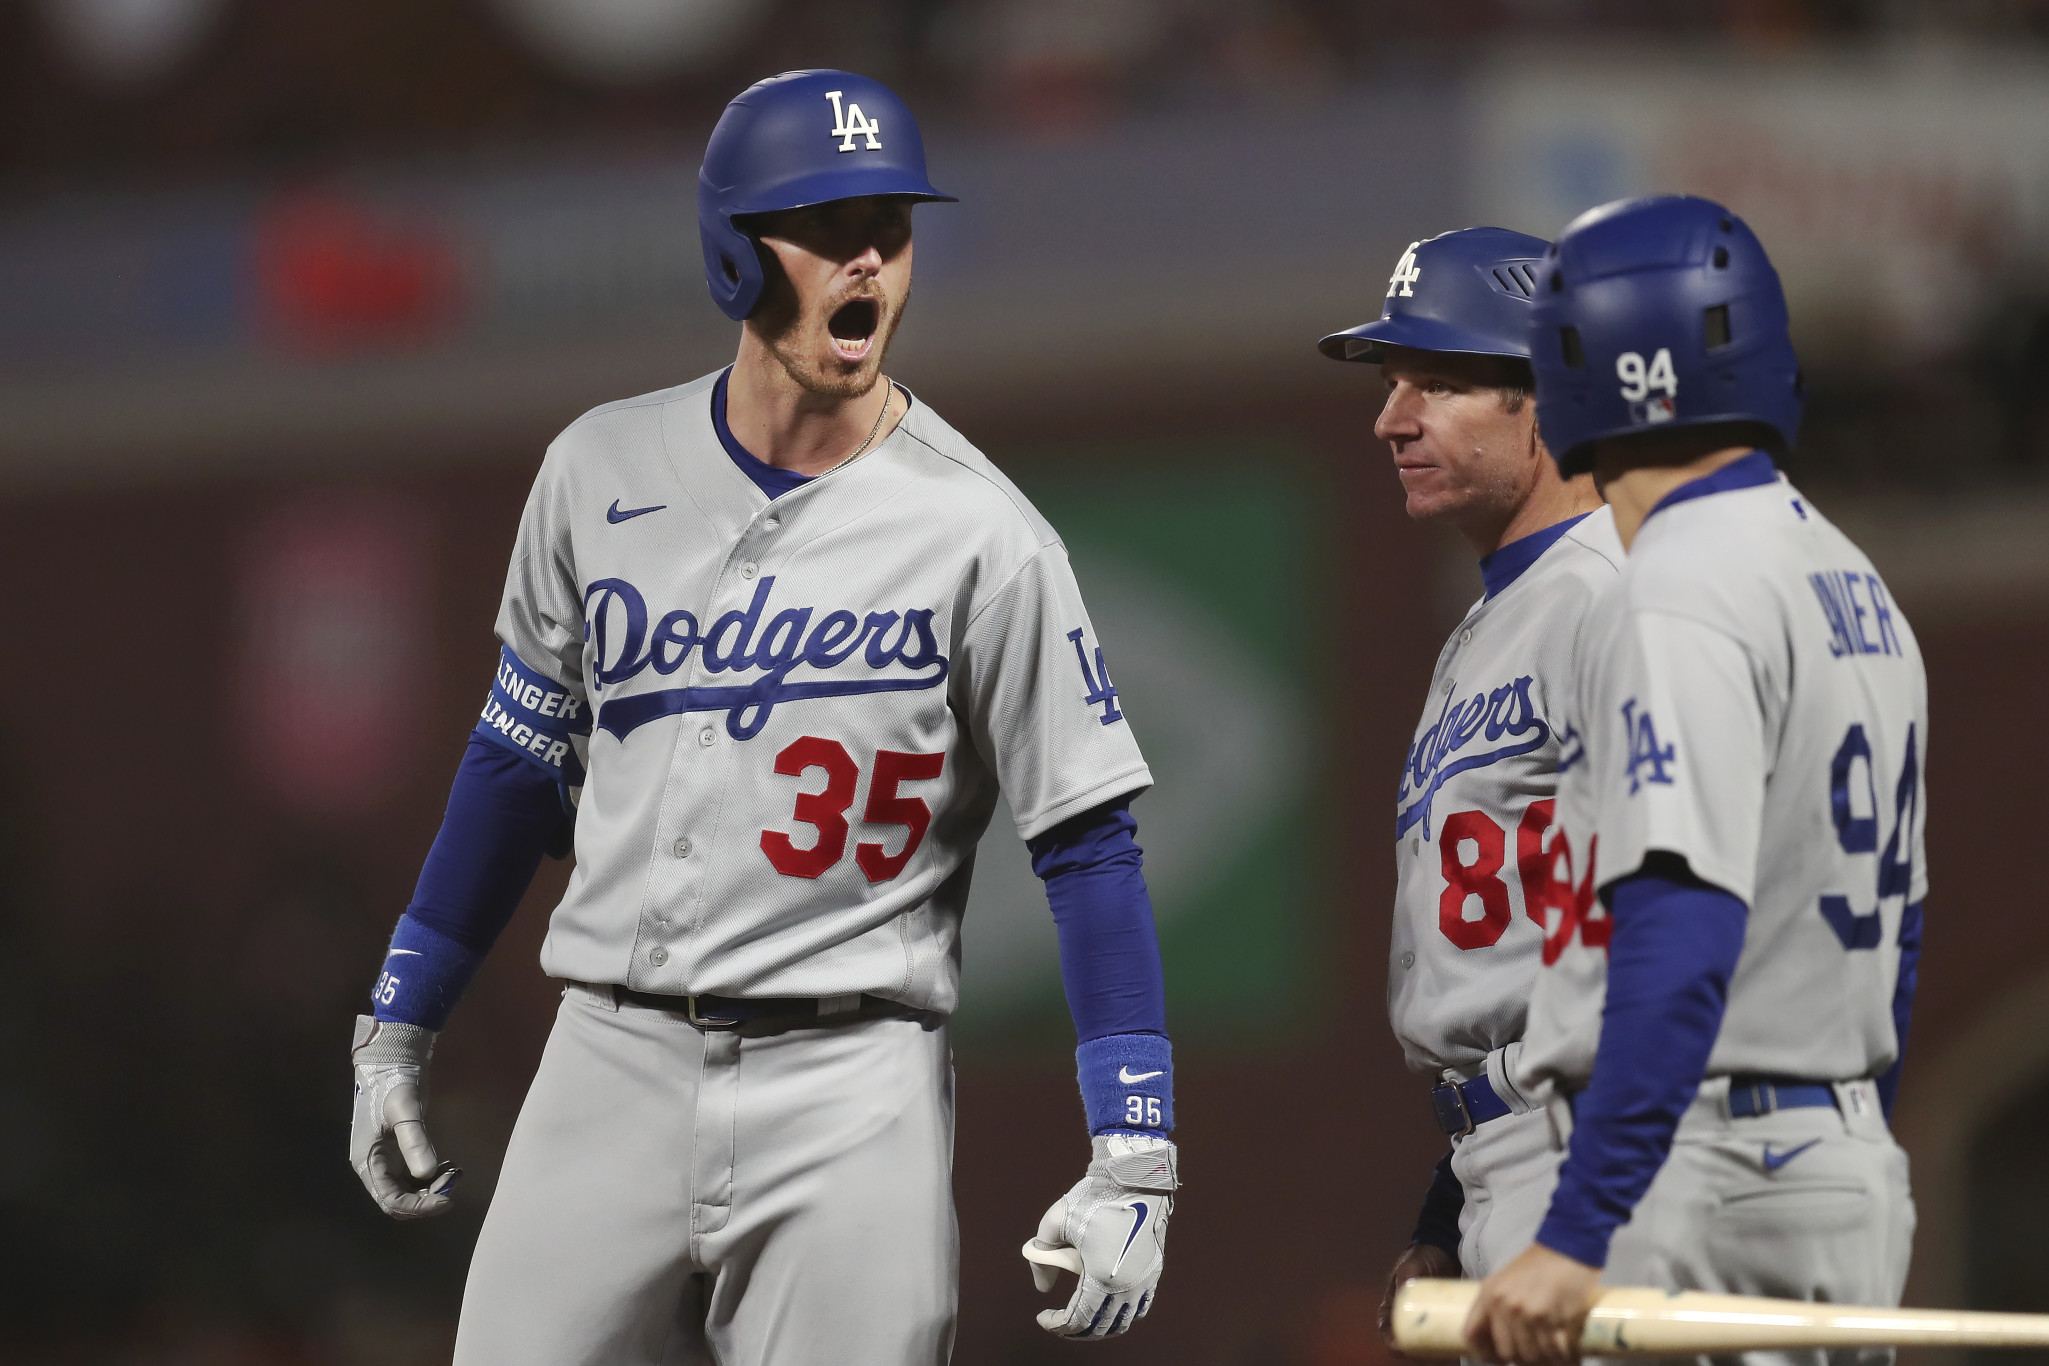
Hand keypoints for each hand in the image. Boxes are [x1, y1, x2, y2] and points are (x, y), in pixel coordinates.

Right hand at [349, 1015, 459, 1218]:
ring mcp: (388, 1160)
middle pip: (400, 1201)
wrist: (392, 1062)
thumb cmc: (394, 1085)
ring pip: (409, 1191)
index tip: (447, 1199)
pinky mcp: (400, 1152)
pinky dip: (432, 1177)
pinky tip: (449, 1165)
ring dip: (432, 1189)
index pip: (391, 1201)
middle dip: (427, 1198)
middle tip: (454, 1180)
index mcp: (368, 1162)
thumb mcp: (405, 1112)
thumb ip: (415, 1142)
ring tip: (454, 1170)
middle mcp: (376, 1167)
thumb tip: (427, 1173)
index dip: (418, 1206)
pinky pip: (415, 1177)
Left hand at [1026, 1134, 1177, 1339]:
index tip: (1042, 1317)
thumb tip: (1042, 1287)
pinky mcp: (1154, 1270)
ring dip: (1100, 1325)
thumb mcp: (1055, 1222)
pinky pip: (1140, 1305)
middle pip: (1100, 1326)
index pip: (1077, 1320)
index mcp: (1101, 1277)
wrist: (1134, 1176)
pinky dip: (1123, 1313)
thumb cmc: (1093, 1197)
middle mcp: (1126, 1286)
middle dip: (1076, 1329)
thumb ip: (1041, 1257)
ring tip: (1082, 1317)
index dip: (1056, 1325)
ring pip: (1123, 1320)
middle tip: (1059, 1321)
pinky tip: (1107, 1305)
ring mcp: (1144, 1280)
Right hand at [1379, 1242, 1460, 1357]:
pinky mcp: (1443, 1319)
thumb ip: (1407, 1273)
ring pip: (1427, 1343)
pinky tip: (1459, 1349)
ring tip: (1449, 1355)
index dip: (1391, 1340)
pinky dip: (1449, 1346)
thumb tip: (1403, 1287)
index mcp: (1394, 1304)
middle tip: (1432, 1356)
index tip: (1400, 1348)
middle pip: (1408, 1341)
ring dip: (1435, 1353)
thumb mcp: (1412, 1264)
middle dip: (1418, 1353)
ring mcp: (1427, 1318)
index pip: (1387, 1327)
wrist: (1445, 1249)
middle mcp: (1409, 1315)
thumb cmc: (1423, 1256)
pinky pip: (1444, 1337)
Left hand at [1464, 1242, 1601, 1365]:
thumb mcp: (1507, 1280)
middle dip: (1521, 1358)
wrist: (1568, 1247)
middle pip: (1505, 1352)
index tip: (1498, 1359)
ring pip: (1530, 1355)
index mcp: (1487, 1294)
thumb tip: (1499, 1338)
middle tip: (1535, 1353)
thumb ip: (1498, 1304)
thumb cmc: (1540, 1264)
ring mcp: (1525, 1312)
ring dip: (1543, 1358)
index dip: (1483, 1353)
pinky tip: (1566, 1353)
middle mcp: (1502, 1305)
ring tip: (1552, 1352)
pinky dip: (1561, 1357)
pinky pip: (1552, 1351)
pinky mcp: (1549, 1317)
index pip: (1471, 1334)